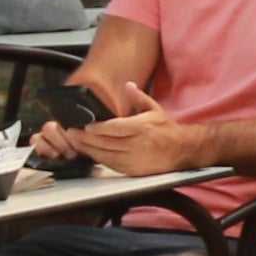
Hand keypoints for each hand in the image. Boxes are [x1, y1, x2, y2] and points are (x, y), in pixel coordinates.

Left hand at [74, 106, 211, 176]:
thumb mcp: (155, 110)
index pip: (114, 128)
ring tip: (76, 142)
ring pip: (105, 155)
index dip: (98, 128)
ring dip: (88, 149)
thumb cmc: (167, 130)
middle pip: (106, 142)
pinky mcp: (134, 170)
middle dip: (86, 138)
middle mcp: (138, 144)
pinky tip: (90, 153)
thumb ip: (139, 98)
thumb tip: (128, 85)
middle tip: (72, 133)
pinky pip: (111, 165)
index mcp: (142, 127)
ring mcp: (135, 159)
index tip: (86, 126)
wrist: (183, 150)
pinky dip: (99, 159)